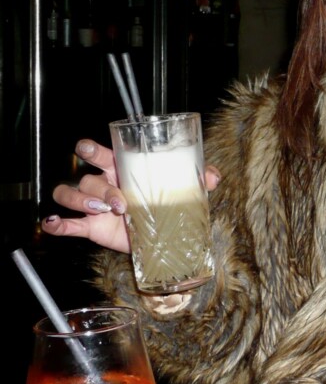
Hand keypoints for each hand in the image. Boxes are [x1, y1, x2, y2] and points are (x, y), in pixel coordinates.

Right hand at [41, 139, 220, 252]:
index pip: (99, 152)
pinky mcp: (90, 227)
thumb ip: (198, 179)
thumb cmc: (167, 201)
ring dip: (82, 201)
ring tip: (105, 212)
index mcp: (121, 168)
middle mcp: (104, 183)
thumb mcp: (184, 189)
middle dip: (95, 184)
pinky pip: (67, 223)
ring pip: (72, 194)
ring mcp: (94, 205)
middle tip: (116, 198)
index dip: (90, 148)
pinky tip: (54, 224)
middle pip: (87, 176)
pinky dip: (57, 223)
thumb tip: (212, 177)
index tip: (90, 149)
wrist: (163, 235)